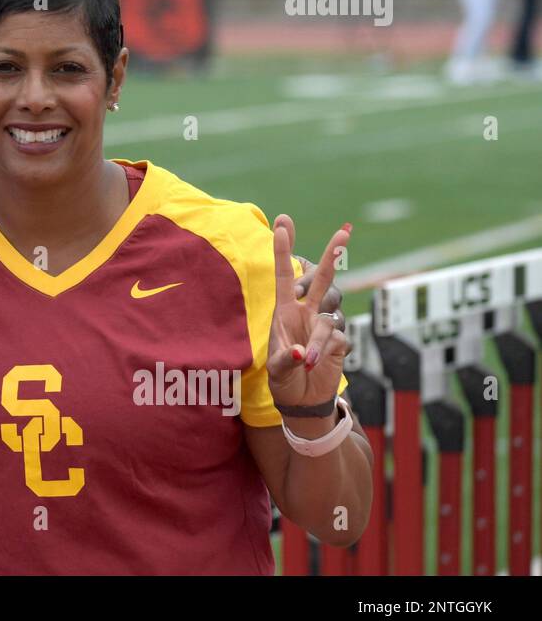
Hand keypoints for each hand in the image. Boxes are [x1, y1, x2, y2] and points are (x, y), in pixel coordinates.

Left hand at [267, 215, 351, 409]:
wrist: (302, 399)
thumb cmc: (283, 379)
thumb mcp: (276, 370)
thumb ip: (285, 360)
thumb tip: (301, 352)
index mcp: (284, 311)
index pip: (284, 275)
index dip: (283, 249)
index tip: (282, 222)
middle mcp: (306, 313)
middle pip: (321, 279)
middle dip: (331, 255)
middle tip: (344, 231)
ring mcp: (325, 325)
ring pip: (329, 318)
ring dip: (318, 341)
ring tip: (306, 362)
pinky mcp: (340, 340)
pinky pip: (337, 339)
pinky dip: (326, 352)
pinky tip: (316, 365)